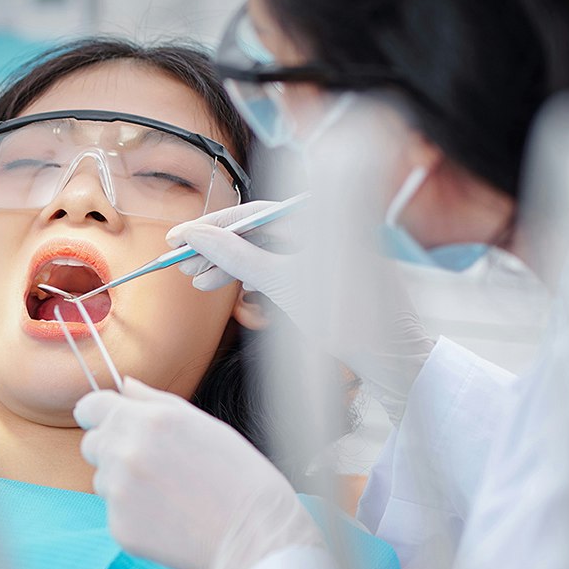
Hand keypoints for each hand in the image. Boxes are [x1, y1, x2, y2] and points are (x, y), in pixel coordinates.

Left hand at [75, 378, 322, 568]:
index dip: (98, 413)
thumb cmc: (239, 475)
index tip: (104, 421)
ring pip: (102, 479)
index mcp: (147, 421)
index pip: (91, 407)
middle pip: (91, 443)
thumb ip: (155, 401)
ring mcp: (119, 492)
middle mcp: (126, 452)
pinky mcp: (119, 527)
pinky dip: (134, 514)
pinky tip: (170, 517)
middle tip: (153, 463)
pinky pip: (114, 512)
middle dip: (113, 448)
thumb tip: (124, 384)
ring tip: (169, 493)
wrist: (255, 535)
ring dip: (123, 482)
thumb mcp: (204, 424)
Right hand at [166, 103, 436, 424]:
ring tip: (200, 283)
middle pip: (256, 231)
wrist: (392, 356)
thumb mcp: (279, 283)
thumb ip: (235, 255)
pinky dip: (256, 278)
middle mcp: (323, 224)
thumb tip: (196, 236)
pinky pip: (281, 266)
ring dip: (232, 266)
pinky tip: (234, 292)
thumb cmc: (345, 318)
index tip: (176, 238)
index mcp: (317, 215)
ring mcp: (325, 248)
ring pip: (266, 250)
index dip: (208, 227)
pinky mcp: (326, 271)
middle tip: (182, 265)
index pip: (250, 212)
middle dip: (217, 249)